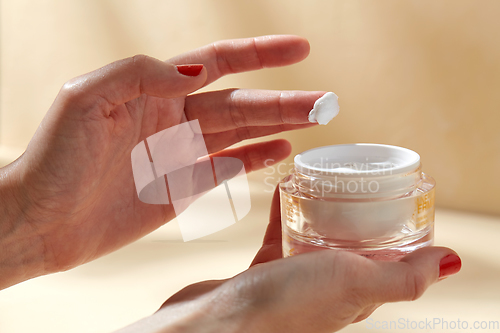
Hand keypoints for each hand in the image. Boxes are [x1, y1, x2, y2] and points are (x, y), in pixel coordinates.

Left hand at [0, 35, 324, 288]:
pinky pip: (227, 169)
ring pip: (241, 134)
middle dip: (284, 100)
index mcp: (154, 90)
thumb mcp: (86, 97)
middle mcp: (174, 118)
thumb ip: (141, 74)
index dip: (260, 54)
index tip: (300, 48)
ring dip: (279, 125)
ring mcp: (181, 154)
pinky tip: (281, 149)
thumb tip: (196, 71)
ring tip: (315, 119)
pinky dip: (255, 159)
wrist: (40, 220)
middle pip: (241, 103)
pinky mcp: (182, 189)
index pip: (218, 63)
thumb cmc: (53, 158)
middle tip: (326, 101)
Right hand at [117, 186, 460, 332]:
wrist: (217, 323)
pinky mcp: (264, 272)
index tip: (401, 197)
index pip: (392, 261)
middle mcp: (328, 290)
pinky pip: (280, 236)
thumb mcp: (355, 284)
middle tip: (361, 181)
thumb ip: (404, 276)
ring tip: (322, 181)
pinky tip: (283, 190)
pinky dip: (283, 213)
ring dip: (320, 213)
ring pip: (315, 240)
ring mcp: (294, 282)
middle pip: (353, 248)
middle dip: (360, 216)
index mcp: (357, 294)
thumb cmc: (285, 307)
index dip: (402, 232)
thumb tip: (453, 261)